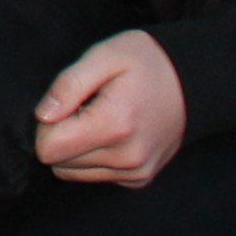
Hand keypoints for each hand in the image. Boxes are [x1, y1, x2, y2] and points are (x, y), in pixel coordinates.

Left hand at [35, 29, 186, 184]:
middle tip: (84, 107)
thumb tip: (42, 116)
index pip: (49, 148)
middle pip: (59, 161)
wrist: (193, 83)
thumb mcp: (103, 56)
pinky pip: (96, 174)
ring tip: (98, 117)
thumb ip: (68, 85)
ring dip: (76, 146)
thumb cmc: (144, 62)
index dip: (46, 123)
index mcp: (114, 125)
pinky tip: (111, 131)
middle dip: (60, 134)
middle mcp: (128, 158)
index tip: (66, 103)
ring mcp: (136, 172)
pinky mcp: (140, 178)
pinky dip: (94, 155)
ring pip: (74, 171)